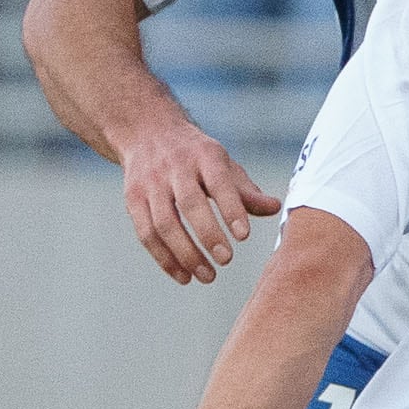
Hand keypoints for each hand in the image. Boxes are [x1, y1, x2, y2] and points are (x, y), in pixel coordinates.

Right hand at [123, 120, 279, 283]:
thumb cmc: (196, 157)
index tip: (244, 236)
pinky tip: (184, 276)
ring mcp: (149, 184)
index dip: (231, 209)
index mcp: (204, 155)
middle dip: (207, 234)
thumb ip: (247, 191)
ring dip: (185, 253)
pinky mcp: (132, 199)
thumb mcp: (223, 164)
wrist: (147, 132)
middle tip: (226, 260)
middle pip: (189, 204)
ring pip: (164, 223)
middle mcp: (174, 167)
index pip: (219, 182)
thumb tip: (275, 208)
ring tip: (208, 276)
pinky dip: (164, 258)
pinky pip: (146, 233)